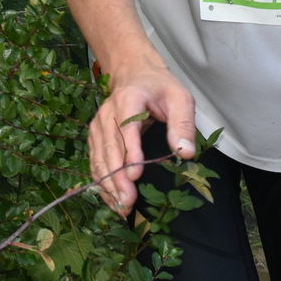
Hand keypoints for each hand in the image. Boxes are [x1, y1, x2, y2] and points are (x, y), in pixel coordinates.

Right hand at [86, 65, 196, 215]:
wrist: (134, 73)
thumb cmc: (160, 87)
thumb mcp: (179, 98)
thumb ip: (183, 124)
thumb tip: (186, 153)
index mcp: (128, 100)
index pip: (127, 128)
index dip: (130, 152)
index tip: (135, 175)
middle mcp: (107, 114)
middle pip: (110, 149)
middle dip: (117, 178)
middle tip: (128, 202)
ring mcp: (98, 126)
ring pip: (99, 159)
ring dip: (108, 184)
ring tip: (121, 207)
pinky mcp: (95, 137)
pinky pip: (95, 162)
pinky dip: (102, 182)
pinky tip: (111, 200)